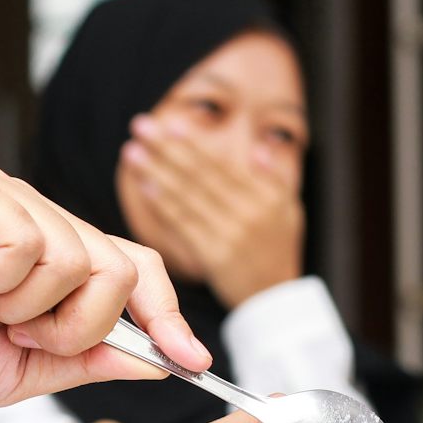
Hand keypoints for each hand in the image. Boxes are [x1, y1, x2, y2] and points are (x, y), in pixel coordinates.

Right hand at [0, 164, 209, 407]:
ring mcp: (0, 194)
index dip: (165, 313)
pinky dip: (4, 285)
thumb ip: (90, 358)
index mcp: (40, 247)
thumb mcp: (24, 369)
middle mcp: (26, 209)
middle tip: (22, 336)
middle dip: (84, 325)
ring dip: (38, 311)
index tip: (192, 360)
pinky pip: (37, 246)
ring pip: (85, 260)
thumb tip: (158, 357)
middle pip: (121, 265)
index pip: (131, 265)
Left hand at [121, 115, 303, 308]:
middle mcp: (248, 212)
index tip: (171, 123)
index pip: (223, 163)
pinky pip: (185, 226)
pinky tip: (146, 185)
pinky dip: (165, 204)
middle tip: (141, 127)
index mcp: (266, 197)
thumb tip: (257, 149)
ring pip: (188, 197)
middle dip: (168, 148)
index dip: (195, 143)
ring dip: (158, 171)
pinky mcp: (215, 257)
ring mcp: (231, 235)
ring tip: (133, 152)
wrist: (279, 300)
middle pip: (201, 175)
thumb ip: (274, 178)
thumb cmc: (279, 250)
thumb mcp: (289, 211)